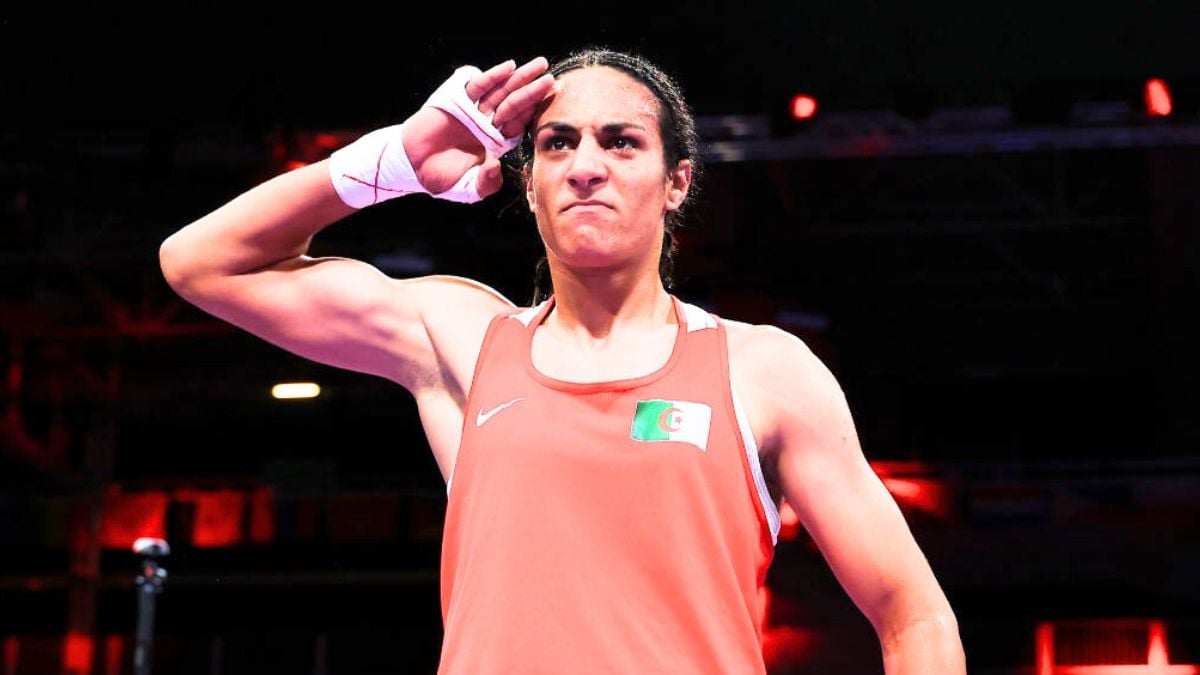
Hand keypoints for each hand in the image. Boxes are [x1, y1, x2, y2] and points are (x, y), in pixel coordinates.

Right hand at [403, 57, 553, 197]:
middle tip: (551, 78)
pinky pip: (478, 86)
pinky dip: (492, 77)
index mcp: (497, 143)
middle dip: (533, 91)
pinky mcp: (457, 100)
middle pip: (515, 104)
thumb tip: (496, 167)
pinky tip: (508, 68)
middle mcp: (489, 124)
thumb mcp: (468, 188)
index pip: (519, 125)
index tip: (552, 104)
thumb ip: (485, 183)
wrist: (413, 165)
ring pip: (501, 91)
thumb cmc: (441, 177)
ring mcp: (474, 110)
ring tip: (538, 65)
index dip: (534, 114)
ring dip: (520, 78)